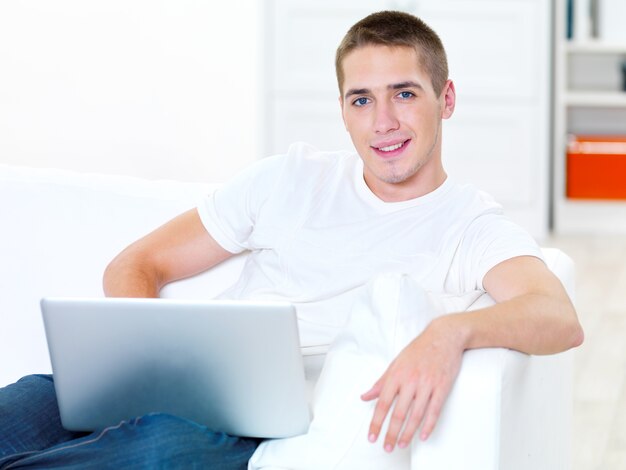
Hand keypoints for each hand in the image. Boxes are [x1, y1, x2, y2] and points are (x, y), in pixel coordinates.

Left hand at [361, 316, 465, 451]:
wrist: (444, 336)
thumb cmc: (419, 349)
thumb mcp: (395, 363)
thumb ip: (381, 382)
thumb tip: (366, 395)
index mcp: (396, 375)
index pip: (382, 403)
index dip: (376, 422)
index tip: (372, 436)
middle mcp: (410, 380)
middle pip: (398, 413)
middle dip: (391, 433)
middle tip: (387, 446)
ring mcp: (427, 384)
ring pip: (416, 415)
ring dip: (408, 433)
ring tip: (402, 444)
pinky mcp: (442, 387)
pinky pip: (434, 410)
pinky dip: (428, 425)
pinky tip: (423, 435)